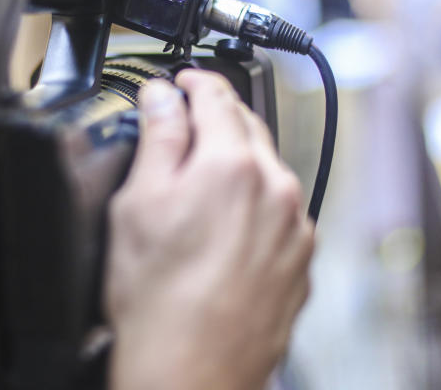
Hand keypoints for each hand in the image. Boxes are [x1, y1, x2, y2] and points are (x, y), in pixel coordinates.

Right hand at [105, 70, 313, 389]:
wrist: (193, 372)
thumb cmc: (159, 301)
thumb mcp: (138, 204)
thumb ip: (159, 136)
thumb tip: (163, 95)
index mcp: (232, 164)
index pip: (216, 95)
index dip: (193, 80)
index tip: (182, 81)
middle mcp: (275, 187)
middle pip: (248, 126)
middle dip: (218, 116)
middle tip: (187, 123)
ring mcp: (295, 225)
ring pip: (267, 168)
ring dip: (238, 160)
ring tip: (201, 183)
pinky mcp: (301, 258)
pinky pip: (280, 210)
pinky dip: (256, 202)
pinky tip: (224, 228)